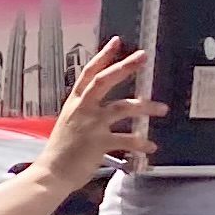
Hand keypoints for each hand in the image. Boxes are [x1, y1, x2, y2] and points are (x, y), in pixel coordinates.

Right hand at [39, 39, 155, 191]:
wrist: (52, 173)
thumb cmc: (61, 150)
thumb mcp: (69, 122)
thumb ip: (85, 111)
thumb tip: (103, 104)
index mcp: (74, 102)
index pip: (88, 73)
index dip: (102, 56)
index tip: (116, 42)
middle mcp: (82, 109)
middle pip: (105, 80)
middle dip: (125, 67)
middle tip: (143, 56)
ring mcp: (91, 125)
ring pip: (123, 107)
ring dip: (146, 106)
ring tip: (162, 108)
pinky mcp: (99, 142)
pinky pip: (127, 139)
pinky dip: (141, 143)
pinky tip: (151, 146)